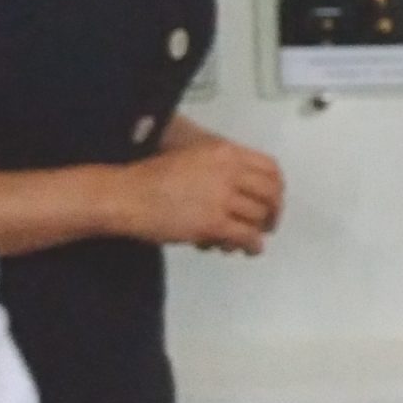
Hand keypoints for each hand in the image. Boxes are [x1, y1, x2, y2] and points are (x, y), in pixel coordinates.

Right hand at [119, 135, 284, 254]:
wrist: (125, 195)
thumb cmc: (151, 178)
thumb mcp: (193, 159)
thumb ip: (222, 170)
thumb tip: (245, 191)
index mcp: (224, 152)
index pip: (269, 167)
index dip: (277, 186)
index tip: (273, 199)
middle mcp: (229, 170)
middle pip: (270, 192)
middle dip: (274, 210)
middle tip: (269, 224)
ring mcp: (222, 196)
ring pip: (259, 216)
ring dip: (259, 230)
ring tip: (252, 239)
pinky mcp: (213, 222)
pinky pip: (246, 235)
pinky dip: (253, 245)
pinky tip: (250, 250)